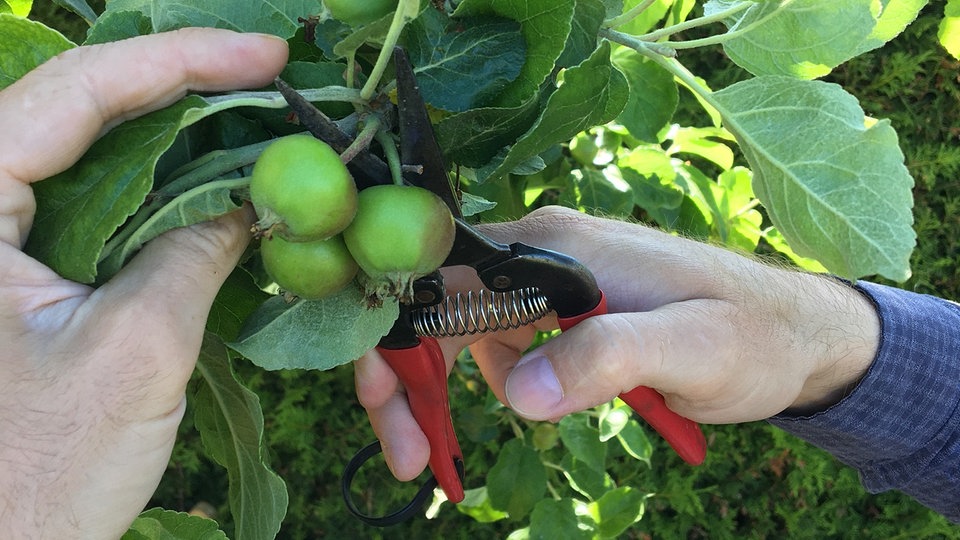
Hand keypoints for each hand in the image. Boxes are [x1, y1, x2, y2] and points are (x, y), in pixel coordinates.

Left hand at [0, 29, 286, 537]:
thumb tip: (254, 200)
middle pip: (77, 107)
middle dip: (180, 83)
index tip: (266, 58)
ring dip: (173, 134)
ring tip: (252, 118)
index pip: (74, 94)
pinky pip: (92, 207)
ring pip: (87, 154)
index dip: (181, 61)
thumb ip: (195, 253)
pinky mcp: (20, 275)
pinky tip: (212, 185)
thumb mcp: (136, 349)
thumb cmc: (36, 472)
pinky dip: (158, 191)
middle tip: (269, 77)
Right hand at [356, 206, 879, 480]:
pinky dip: (490, 382)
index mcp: (555, 247)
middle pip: (438, 305)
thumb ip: (605, 360)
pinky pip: (501, 340)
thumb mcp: (690, 351)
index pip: (442, 279)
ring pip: (463, 328)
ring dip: (444, 389)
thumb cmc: (752, 336)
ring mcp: (550, 278)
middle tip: (408, 459)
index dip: (398, 340)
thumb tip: (518, 393)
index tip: (390, 410)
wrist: (797, 334)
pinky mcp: (564, 307)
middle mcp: (540, 251)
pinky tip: (524, 408)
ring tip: (447, 452)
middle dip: (408, 379)